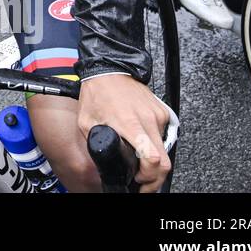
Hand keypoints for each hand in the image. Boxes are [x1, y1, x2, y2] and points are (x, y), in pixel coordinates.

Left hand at [77, 74, 172, 192]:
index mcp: (129, 124)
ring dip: (155, 160)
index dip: (148, 176)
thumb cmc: (97, 92)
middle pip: (164, 161)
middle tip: (142, 182)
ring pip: (165, 149)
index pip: (152, 158)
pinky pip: (163, 135)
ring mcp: (158, 115)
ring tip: (140, 161)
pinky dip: (154, 143)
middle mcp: (148, 120)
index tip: (139, 180)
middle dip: (155, 177)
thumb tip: (101, 161)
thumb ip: (94, 143)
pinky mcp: (163, 112)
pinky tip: (141, 141)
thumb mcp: (86, 122)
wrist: (109, 68)